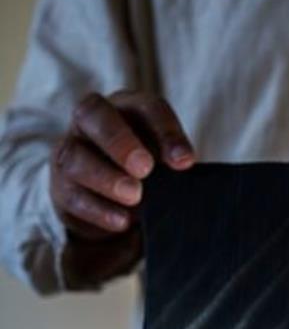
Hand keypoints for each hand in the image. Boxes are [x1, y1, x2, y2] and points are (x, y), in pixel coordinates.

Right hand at [50, 90, 195, 284]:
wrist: (109, 205)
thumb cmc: (145, 175)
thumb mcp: (163, 164)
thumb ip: (173, 163)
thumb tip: (187, 170)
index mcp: (126, 108)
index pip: (146, 107)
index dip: (166, 131)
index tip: (185, 163)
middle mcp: (92, 121)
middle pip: (94, 113)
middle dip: (120, 140)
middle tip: (145, 168)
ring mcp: (71, 150)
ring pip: (77, 156)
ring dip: (107, 177)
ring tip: (134, 196)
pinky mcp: (61, 185)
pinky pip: (73, 194)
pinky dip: (98, 209)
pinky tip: (121, 221)